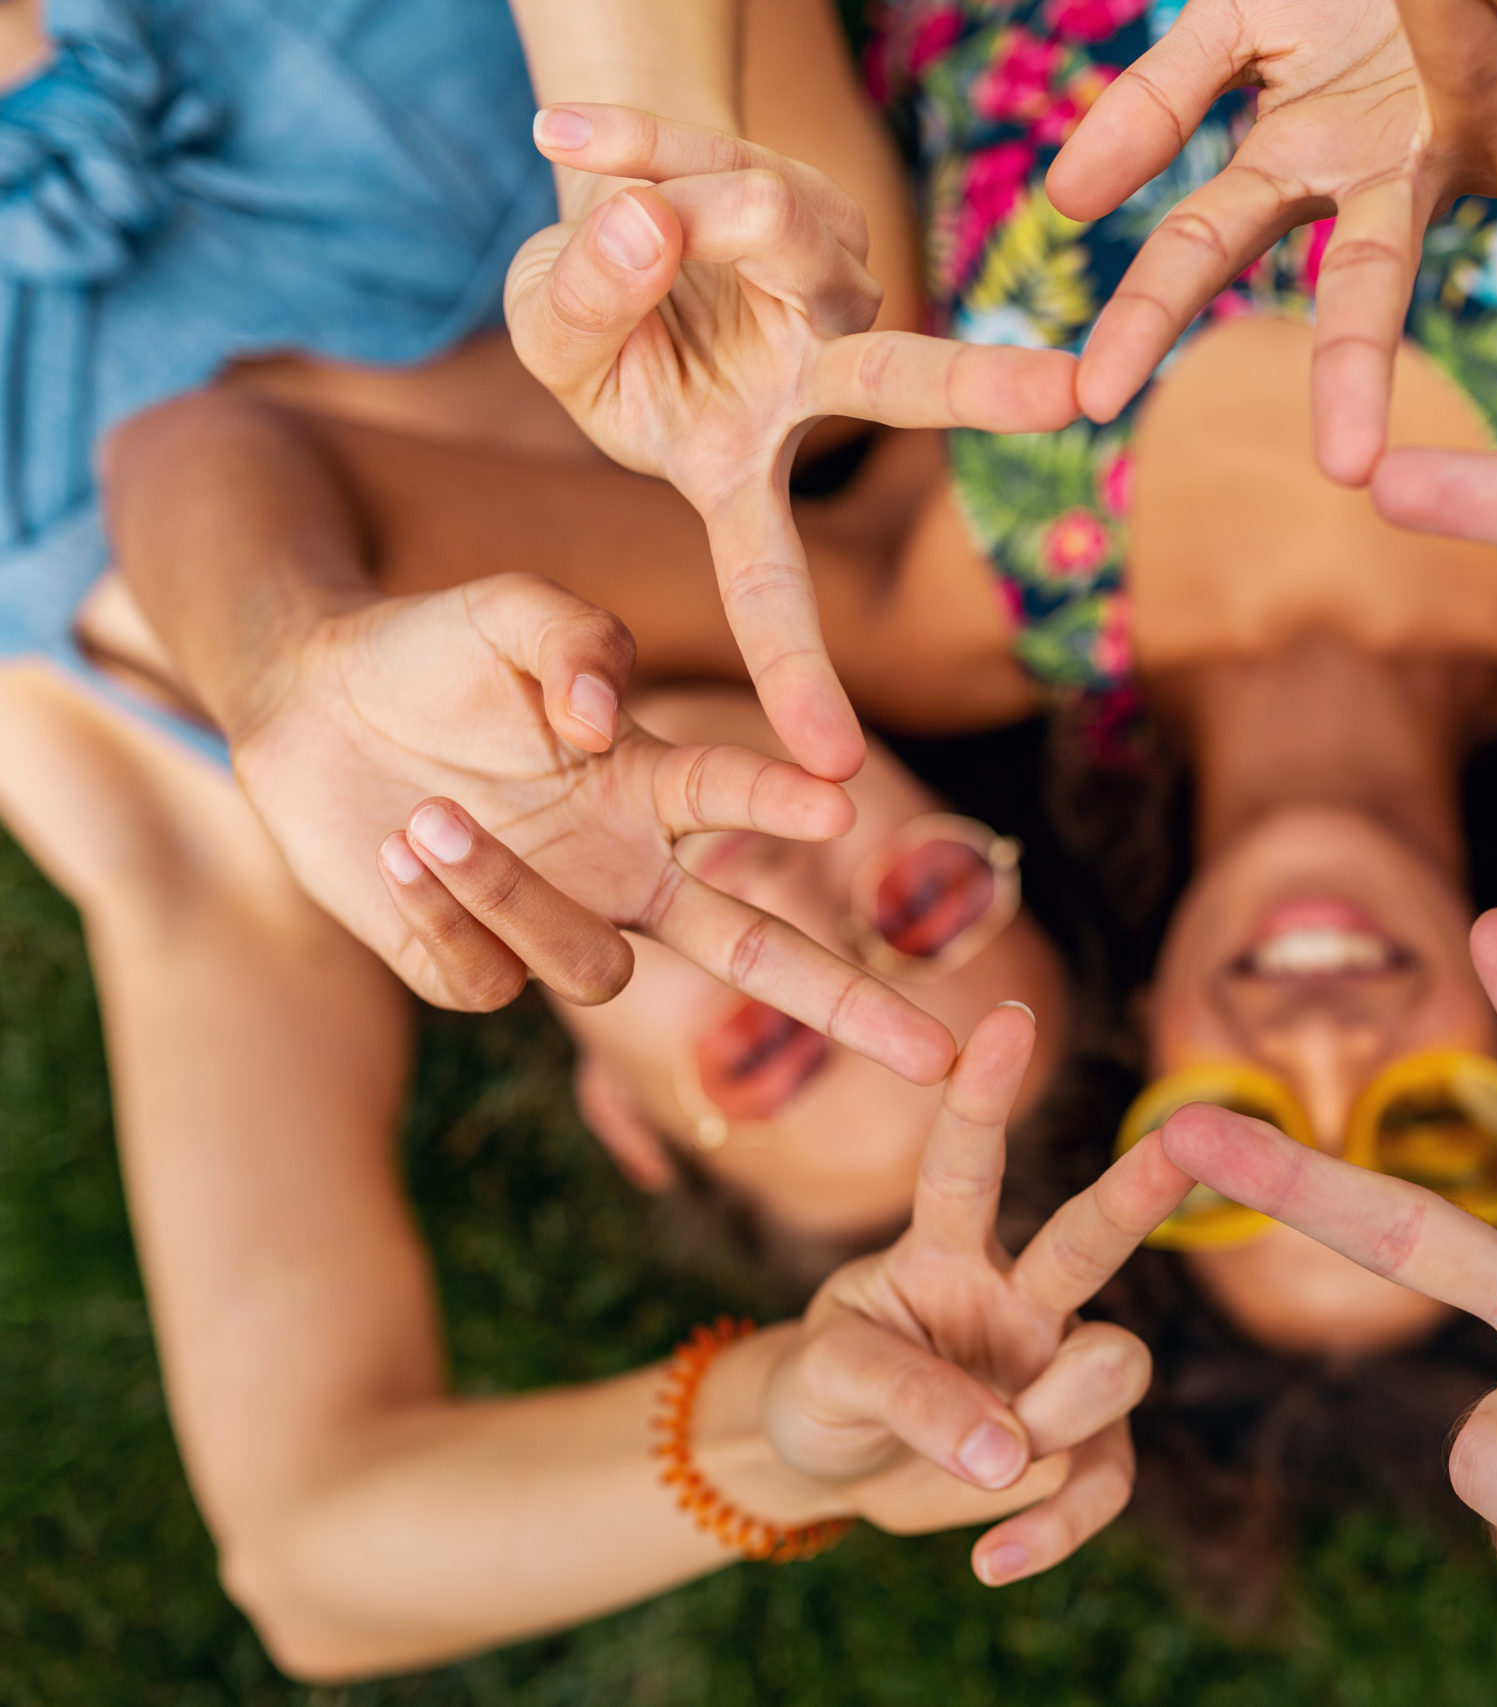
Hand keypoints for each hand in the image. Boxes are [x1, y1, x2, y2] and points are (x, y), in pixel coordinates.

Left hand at [230, 572, 954, 1081]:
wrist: (307, 707)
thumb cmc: (433, 650)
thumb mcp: (504, 609)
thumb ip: (572, 641)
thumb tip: (601, 725)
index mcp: (653, 786)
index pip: (741, 804)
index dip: (784, 802)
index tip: (837, 797)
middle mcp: (628, 870)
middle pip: (763, 957)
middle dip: (851, 1007)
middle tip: (937, 1057)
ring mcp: (558, 925)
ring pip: (596, 969)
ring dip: (514, 894)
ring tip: (431, 814)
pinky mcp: (472, 970)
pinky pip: (489, 984)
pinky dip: (445, 919)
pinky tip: (398, 854)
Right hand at [506, 104, 1080, 777]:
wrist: (622, 204)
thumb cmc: (593, 317)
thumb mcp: (550, 328)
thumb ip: (584, 301)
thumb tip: (653, 225)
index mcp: (736, 467)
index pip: (767, 584)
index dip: (795, 674)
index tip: (836, 770)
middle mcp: (814, 384)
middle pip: (903, 382)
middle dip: (983, 381)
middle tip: (1076, 390)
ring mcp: (832, 286)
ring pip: (766, 225)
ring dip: (672, 203)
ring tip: (620, 212)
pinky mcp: (822, 202)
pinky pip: (713, 156)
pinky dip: (633, 144)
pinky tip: (568, 142)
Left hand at [759, 1004, 1195, 1580]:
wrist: (830, 1463)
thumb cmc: (826, 1387)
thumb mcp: (829, 1378)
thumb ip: (911, 1397)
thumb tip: (1008, 1453)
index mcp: (944, 1249)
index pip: (966, 1164)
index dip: (983, 1096)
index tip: (1010, 1019)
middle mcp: (1018, 1294)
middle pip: (1091, 1237)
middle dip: (1142, 1188)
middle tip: (1185, 1135)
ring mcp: (1056, 1370)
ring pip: (1115, 1367)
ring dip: (1054, 1417)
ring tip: (987, 1459)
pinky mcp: (1075, 1450)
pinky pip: (1101, 1481)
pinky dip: (1053, 1524)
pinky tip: (995, 1560)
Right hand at [1051, 0, 1496, 483]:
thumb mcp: (1236, 23)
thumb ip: (1158, 103)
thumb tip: (1068, 201)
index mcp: (1298, 162)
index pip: (1207, 248)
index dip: (1148, 320)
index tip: (1094, 400)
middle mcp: (1389, 177)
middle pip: (1365, 285)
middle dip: (1354, 371)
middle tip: (1345, 466)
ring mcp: (1477, 143)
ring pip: (1488, 105)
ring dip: (1449, 29)